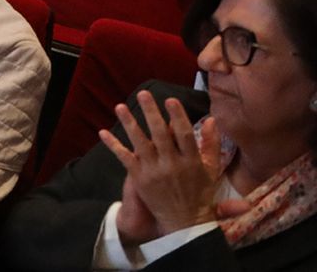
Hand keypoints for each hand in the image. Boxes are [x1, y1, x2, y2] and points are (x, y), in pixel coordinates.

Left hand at [100, 92, 223, 244]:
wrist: (185, 222)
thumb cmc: (200, 193)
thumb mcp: (211, 170)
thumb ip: (211, 145)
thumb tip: (212, 120)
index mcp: (192, 162)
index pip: (184, 135)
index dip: (177, 116)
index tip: (170, 100)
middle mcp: (172, 165)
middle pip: (160, 135)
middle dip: (151, 113)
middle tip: (143, 94)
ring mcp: (154, 172)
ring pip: (140, 144)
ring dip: (129, 124)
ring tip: (120, 106)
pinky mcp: (139, 179)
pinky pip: (125, 158)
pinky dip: (113, 145)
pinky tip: (103, 132)